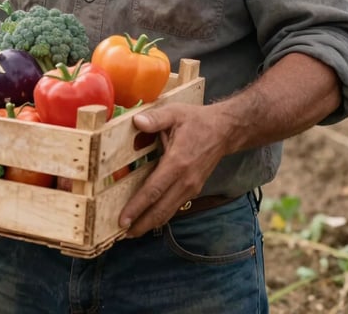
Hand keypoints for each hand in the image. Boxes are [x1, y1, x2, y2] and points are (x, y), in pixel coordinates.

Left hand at [118, 102, 227, 236]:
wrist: (225, 131)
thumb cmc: (196, 121)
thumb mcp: (175, 113)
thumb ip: (155, 118)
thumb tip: (137, 122)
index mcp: (177, 163)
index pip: (154, 190)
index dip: (137, 206)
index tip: (123, 219)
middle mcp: (185, 180)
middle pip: (160, 209)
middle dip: (141, 223)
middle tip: (121, 234)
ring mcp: (191, 187)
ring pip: (168, 211)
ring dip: (150, 223)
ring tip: (132, 232)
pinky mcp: (193, 189)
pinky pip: (174, 206)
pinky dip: (161, 215)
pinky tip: (149, 218)